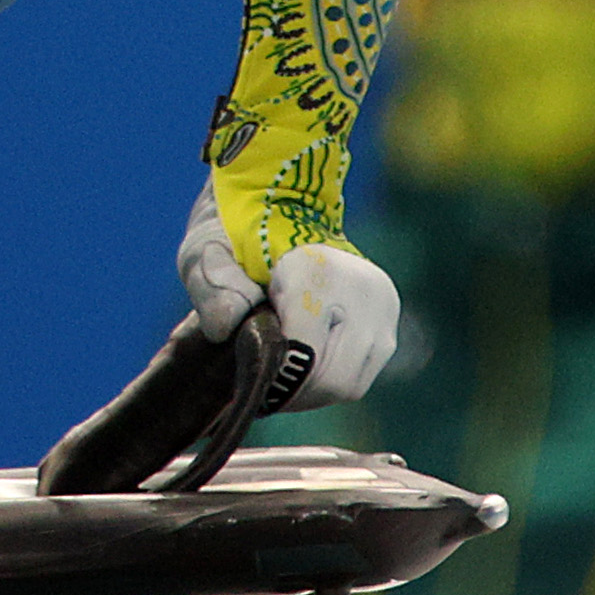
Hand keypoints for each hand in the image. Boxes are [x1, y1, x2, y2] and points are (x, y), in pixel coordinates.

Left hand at [173, 183, 398, 409]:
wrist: (280, 203)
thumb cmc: (235, 234)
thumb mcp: (206, 252)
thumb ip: (213, 288)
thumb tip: (225, 326)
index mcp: (318, 269)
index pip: (307, 354)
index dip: (276, 377)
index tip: (249, 374)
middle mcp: (363, 288)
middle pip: (334, 380)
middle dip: (294, 390)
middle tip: (262, 385)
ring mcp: (382, 306)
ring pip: (350, 384)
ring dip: (312, 390)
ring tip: (280, 374)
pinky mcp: (388, 320)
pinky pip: (360, 375)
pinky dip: (329, 380)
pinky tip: (301, 366)